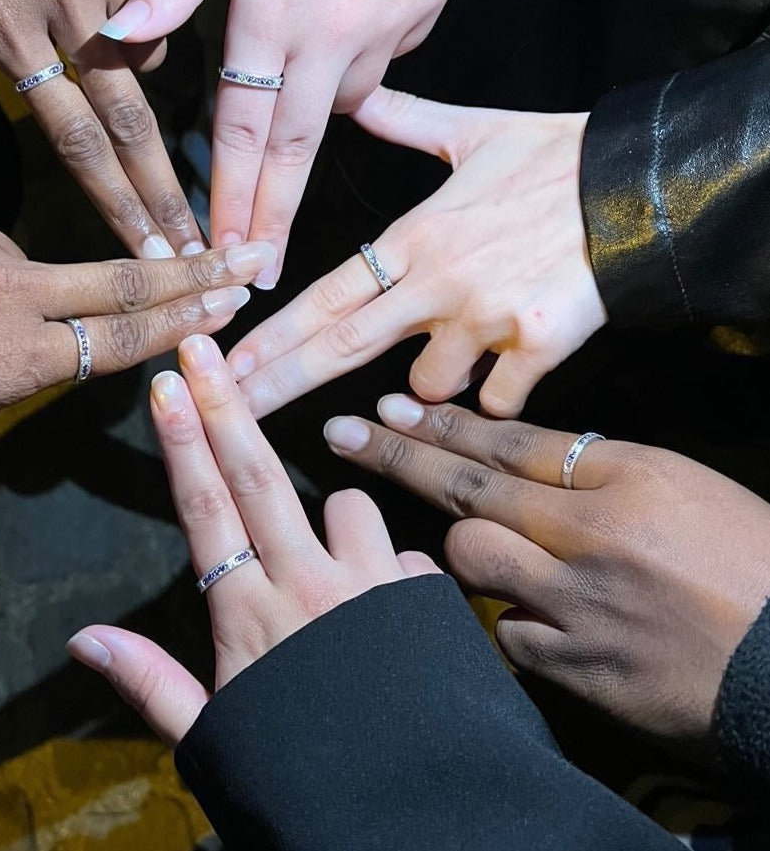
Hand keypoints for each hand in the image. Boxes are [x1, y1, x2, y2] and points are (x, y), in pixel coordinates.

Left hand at [0, 0, 205, 258]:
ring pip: (150, 47)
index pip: (73, 140)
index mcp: (2, 28)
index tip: (151, 253)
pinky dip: (150, 0)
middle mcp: (65, 5)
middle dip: (166, 191)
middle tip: (202, 246)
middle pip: (129, 118)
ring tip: (150, 96)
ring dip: (152, 81)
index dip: (115, 203)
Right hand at [65, 335, 438, 743]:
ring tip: (337, 577)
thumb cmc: (300, 782)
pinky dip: (391, 574)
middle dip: (226, 406)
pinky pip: (405, 558)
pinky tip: (391, 620)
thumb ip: (152, 682)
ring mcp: (372, 588)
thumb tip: (82, 638)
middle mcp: (308, 586)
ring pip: (348, 506)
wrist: (417, 819)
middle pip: (258, 477)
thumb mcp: (215, 741)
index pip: (204, 511)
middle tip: (204, 350)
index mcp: (249, 617)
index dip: (182, 443)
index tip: (166, 384)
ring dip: (337, 523)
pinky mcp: (426, 600)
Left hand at [102, 0, 467, 282]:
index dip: (233, 198)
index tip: (225, 252)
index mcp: (275, 16)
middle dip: (276, 218)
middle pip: (299, 150)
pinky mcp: (425, 9)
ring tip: (295, 103)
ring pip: (344, 101)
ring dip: (313, 117)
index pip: (246, 132)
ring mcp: (388, 28)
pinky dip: (358, 59)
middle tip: (263, 274)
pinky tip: (342, 20)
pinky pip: (384, 58)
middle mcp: (335, 37)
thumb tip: (119, 35)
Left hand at [230, 88, 605, 418]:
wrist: (645, 183)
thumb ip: (406, 119)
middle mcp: (439, 284)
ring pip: (426, 388)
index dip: (272, 334)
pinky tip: (507, 365)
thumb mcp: (475, 131)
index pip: (325, 294)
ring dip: (426, 382)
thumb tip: (360, 96)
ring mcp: (488, 321)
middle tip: (239, 413)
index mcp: (415, 236)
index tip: (227, 361)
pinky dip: (493, 394)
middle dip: (283, 385)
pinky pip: (494, 401)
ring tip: (456, 344)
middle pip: (343, 348)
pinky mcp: (539, 349)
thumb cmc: (557, 155)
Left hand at [324, 399, 769, 745]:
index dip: (445, 422)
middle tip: (343, 435)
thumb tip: (524, 465)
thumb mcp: (686, 491)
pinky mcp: (576, 665)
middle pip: (470, 486)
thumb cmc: (754, 566)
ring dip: (458, 548)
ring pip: (470, 558)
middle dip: (399, 456)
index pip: (513, 439)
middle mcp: (594, 533)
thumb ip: (600, 474)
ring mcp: (579, 601)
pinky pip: (507, 633)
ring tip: (473, 547)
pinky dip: (510, 622)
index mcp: (632, 477)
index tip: (390, 405)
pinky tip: (534, 620)